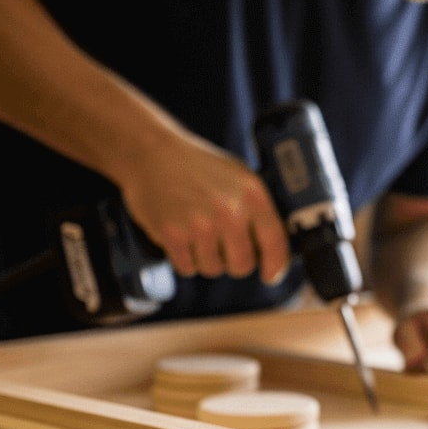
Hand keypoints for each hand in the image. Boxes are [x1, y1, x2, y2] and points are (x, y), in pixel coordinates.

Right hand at [118, 141, 290, 280]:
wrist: (151, 152)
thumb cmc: (198, 167)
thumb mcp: (239, 178)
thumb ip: (257, 211)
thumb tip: (273, 251)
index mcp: (251, 194)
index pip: (275, 241)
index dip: (276, 265)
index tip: (270, 275)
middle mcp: (229, 210)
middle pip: (242, 265)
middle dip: (232, 261)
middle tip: (220, 245)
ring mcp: (200, 223)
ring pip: (213, 269)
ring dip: (205, 258)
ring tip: (196, 232)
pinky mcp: (173, 234)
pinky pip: (187, 268)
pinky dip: (183, 258)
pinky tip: (180, 235)